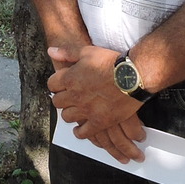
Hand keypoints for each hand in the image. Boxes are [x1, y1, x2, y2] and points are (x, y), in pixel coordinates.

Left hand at [47, 44, 147, 160]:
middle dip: (61, 99)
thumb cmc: (111, 63)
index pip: (51, 85)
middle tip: (68, 97)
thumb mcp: (87, 51)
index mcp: (70, 78)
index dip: (56, 84)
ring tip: (75, 110)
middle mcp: (75, 96)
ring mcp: (86, 110)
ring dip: (69, 113)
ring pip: (67, 117)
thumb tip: (51, 51)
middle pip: (57, 102)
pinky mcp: (99, 122)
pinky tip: (81, 130)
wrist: (133, 76)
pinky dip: (80, 132)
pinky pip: (83, 132)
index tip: (61, 84)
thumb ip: (67, 52)